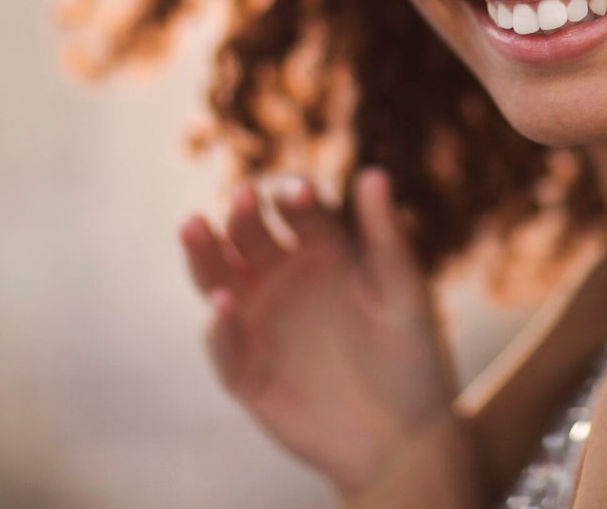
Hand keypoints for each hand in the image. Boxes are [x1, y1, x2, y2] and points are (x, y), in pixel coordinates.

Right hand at [178, 167, 469, 498]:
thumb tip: (375, 172)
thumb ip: (386, 236)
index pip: (302, 211)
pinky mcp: (245, 369)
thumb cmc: (412, 354)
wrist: (403, 434)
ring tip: (194, 224)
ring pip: (218, 277)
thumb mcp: (403, 291)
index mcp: (325, 249)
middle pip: (250, 235)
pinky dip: (219, 324)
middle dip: (244, 214)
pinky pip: (224, 343)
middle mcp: (285, 276)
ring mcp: (260, 320)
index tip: (298, 191)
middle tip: (246, 196)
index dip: (297, 198)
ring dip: (204, 251)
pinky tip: (224, 303)